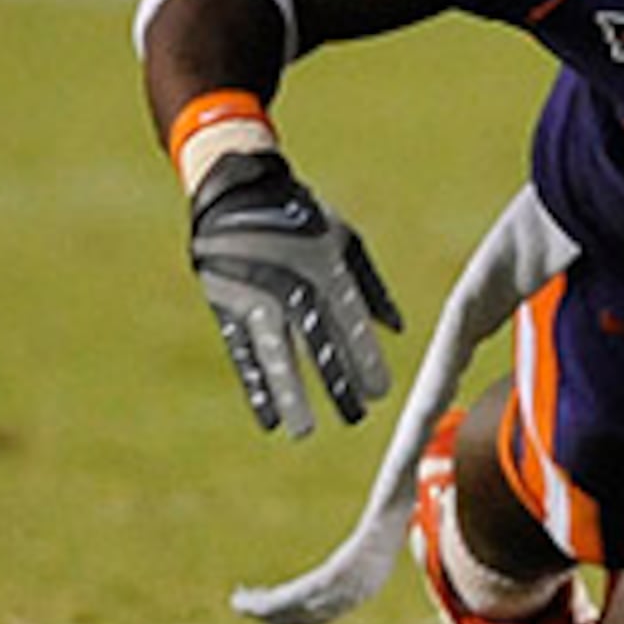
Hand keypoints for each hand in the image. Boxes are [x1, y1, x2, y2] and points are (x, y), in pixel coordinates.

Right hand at [189, 154, 402, 436]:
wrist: (238, 192)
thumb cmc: (303, 218)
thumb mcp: (344, 241)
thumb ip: (370, 288)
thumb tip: (397, 330)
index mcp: (324, 268)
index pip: (348, 322)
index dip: (363, 357)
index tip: (380, 392)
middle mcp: (290, 286)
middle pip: (316, 343)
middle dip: (336, 382)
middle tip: (356, 418)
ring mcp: (254, 297)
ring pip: (276, 355)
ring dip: (291, 395)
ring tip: (305, 431)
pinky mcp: (226, 306)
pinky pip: (243, 353)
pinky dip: (256, 385)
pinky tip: (269, 416)